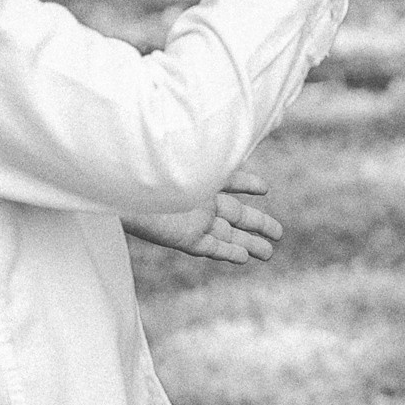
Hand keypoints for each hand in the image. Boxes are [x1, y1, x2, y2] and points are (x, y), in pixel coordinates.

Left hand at [123, 168, 283, 264]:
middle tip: (278, 234)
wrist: (126, 185)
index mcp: (201, 178)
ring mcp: (192, 221)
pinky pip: (211, 248)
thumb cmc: (161, 165)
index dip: (247, 184)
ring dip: (248, 244)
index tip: (264, 189)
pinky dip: (228, 253)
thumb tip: (250, 147)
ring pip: (227, 236)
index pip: (230, 181)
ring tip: (268, 253)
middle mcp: (198, 201)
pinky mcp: (184, 238)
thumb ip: (223, 156)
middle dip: (257, 225)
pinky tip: (244, 258)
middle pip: (234, 216)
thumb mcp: (200, 155)